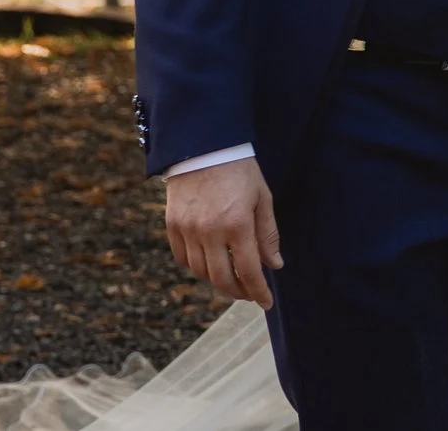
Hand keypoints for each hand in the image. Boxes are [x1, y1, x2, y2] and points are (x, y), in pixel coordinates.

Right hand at [164, 156, 281, 308]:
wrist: (203, 144)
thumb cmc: (239, 169)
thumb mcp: (262, 198)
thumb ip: (268, 234)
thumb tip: (274, 265)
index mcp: (237, 224)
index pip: (249, 272)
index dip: (258, 292)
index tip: (266, 302)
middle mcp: (209, 231)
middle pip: (222, 279)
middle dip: (238, 292)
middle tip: (249, 293)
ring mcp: (188, 229)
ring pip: (201, 271)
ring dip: (217, 281)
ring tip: (231, 278)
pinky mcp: (173, 224)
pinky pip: (182, 258)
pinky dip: (196, 266)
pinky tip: (209, 263)